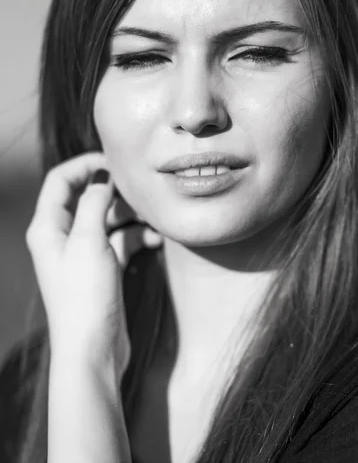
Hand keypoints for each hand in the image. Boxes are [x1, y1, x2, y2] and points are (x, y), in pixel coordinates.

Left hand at [25, 151, 162, 379]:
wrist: (93, 350)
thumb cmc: (85, 296)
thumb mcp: (89, 241)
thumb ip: (94, 201)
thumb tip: (103, 175)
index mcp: (48, 227)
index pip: (61, 180)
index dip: (86, 165)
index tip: (116, 162)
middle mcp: (62, 238)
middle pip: (88, 198)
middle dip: (115, 192)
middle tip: (142, 191)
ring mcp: (83, 255)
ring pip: (108, 220)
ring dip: (131, 216)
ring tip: (155, 218)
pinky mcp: (101, 270)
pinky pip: (119, 242)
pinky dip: (136, 237)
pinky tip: (155, 241)